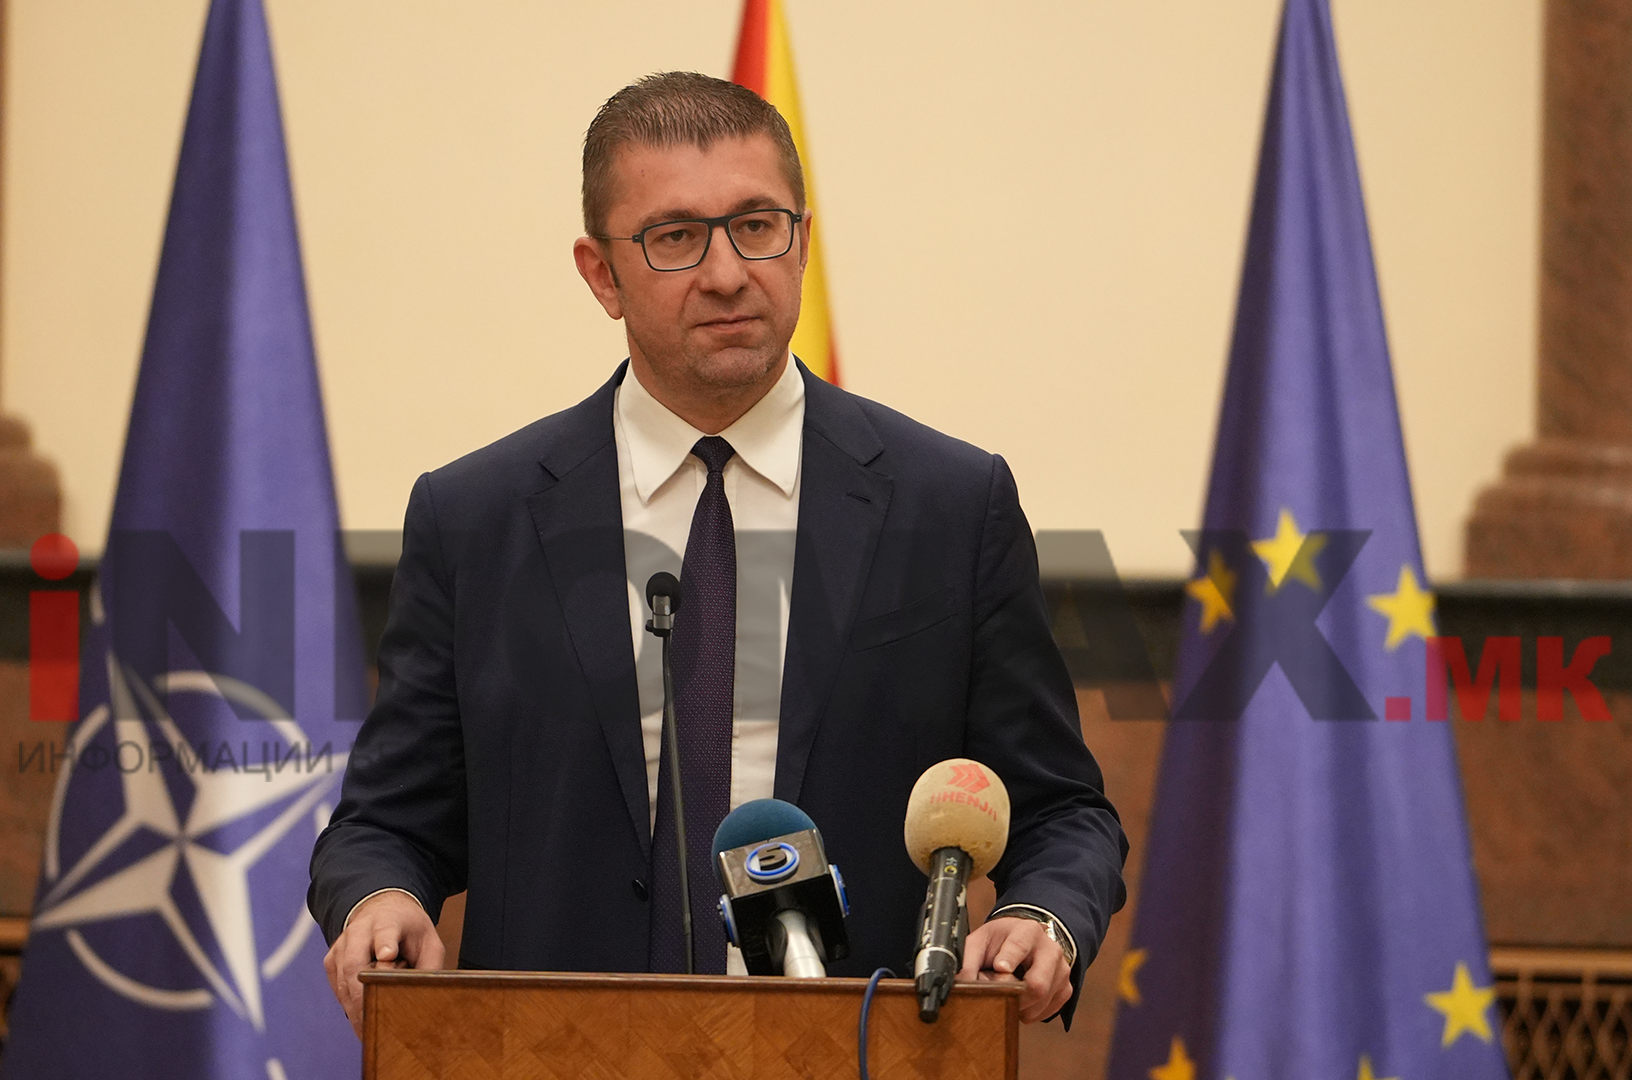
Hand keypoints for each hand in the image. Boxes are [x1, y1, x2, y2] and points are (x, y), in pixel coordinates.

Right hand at [322, 891, 444, 1038]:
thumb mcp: (429, 941)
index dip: (385, 943)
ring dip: (356, 1008)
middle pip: (354, 963)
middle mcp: (359, 931)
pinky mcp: (331, 961)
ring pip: (343, 981)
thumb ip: (430, 966)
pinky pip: (338, 988)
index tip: (388, 955)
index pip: (385, 931)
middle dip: (362, 995)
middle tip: (374, 1024)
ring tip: (370, 1032)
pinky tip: (362, 1019)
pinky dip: (349, 1005)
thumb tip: (424, 998)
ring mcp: (341, 946)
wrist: (382, 911)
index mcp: (388, 921)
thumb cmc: (409, 931)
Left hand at [957, 916, 1072, 1023]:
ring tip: (1010, 996)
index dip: (1010, 959)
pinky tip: (1022, 1000)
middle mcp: (1050, 949)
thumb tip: (961, 984)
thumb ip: (968, 960)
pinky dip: (1031, 1012)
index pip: (1020, 946)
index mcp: (1027, 931)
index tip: (1000, 968)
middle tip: (1001, 996)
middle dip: (1015, 996)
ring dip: (1021, 1007)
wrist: (1027, 941)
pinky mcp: (1066, 988)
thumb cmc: (1001, 941)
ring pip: (1042, 1001)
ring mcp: (1062, 969)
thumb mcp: (981, 942)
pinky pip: (1048, 1011)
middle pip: (1037, 984)